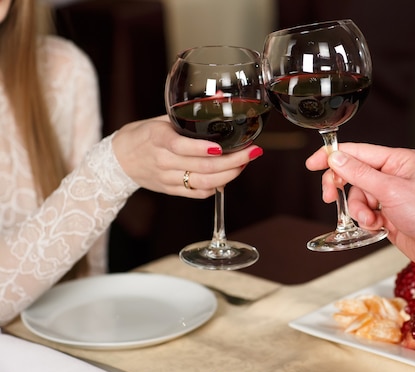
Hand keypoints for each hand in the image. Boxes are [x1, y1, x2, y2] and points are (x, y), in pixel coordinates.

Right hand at [111, 115, 262, 198]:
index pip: (181, 146)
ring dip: (229, 175)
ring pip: (203, 182)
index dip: (203, 149)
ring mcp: (168, 178)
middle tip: (253, 152)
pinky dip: (217, 187)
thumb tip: (222, 95)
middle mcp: (163, 161)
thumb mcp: (162, 119)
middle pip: (201, 167)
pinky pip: (199, 193)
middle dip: (232, 162)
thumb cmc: (145, 135)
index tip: (222, 147)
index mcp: (158, 138)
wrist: (120, 159)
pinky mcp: (172, 190)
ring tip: (245, 163)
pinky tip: (229, 176)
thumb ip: (189, 113)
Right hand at [306, 143, 414, 289]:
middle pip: (353, 175)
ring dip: (359, 210)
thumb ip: (360, 174)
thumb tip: (337, 158)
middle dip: (342, 188)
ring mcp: (390, 196)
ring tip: (371, 220)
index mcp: (397, 161)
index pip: (357, 152)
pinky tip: (378, 226)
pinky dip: (366, 220)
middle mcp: (392, 176)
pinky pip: (365, 213)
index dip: (333, 156)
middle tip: (329, 196)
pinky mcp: (388, 215)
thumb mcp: (391, 190)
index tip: (313, 163)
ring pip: (357, 197)